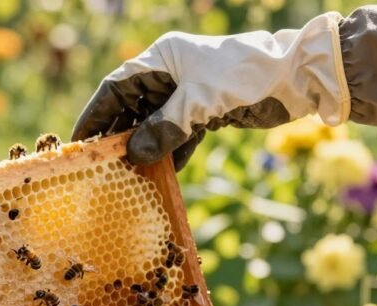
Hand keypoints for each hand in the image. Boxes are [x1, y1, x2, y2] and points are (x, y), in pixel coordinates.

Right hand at [72, 12, 348, 169]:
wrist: (297, 78)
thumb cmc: (243, 77)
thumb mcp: (198, 103)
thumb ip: (163, 130)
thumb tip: (132, 156)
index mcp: (162, 59)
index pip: (115, 87)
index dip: (94, 114)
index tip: (79, 142)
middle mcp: (171, 74)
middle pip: (131, 108)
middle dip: (117, 136)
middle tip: (99, 166)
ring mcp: (188, 94)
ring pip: (153, 124)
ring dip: (142, 149)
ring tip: (126, 176)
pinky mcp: (206, 112)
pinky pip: (178, 136)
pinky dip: (169, 154)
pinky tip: (160, 175)